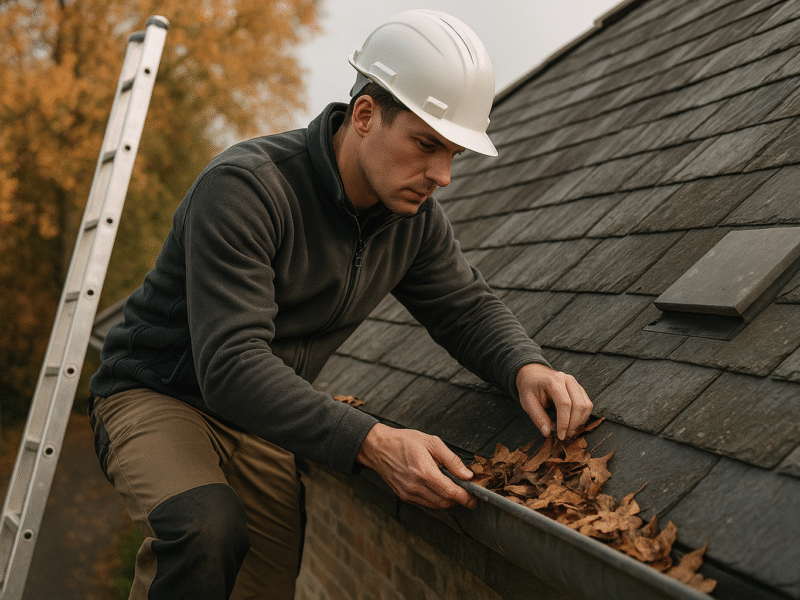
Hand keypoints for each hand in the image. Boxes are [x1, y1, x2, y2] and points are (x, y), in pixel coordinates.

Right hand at [356, 423, 476, 508]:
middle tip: (468, 493)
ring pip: (436, 506)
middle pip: (446, 503)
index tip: (475, 498)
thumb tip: (467, 475)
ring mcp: (409, 494)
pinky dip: (436, 500)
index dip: (467, 498)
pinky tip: (438, 488)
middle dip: (460, 500)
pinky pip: (426, 503)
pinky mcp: (404, 496)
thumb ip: (451, 460)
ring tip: (454, 488)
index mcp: (425, 472)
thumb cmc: (404, 441)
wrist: (378, 448)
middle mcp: (416, 487)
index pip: (452, 493)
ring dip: (448, 501)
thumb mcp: (431, 442)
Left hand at [516, 363, 592, 439]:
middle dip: (574, 424)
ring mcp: (575, 383)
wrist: (533, 374)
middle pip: (579, 405)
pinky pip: (587, 404)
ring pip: (586, 405)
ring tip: (569, 431)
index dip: (564, 422)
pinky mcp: (579, 389)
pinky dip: (582, 417)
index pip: (564, 404)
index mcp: (553, 381)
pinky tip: (573, 423)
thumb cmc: (529, 387)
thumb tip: (548, 433)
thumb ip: (537, 417)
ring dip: (580, 421)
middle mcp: (567, 380)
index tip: (561, 436)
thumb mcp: (527, 402)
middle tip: (565, 436)